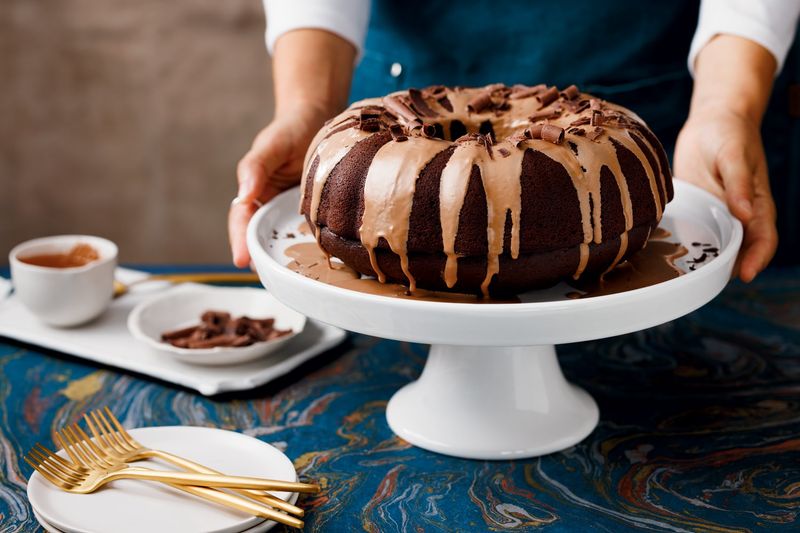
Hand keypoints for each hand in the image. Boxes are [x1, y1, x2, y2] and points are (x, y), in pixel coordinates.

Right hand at [228, 104, 328, 267]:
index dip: (240, 240)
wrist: (319, 119)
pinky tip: (323, 263)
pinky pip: (310, 233)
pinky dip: (312, 248)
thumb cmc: (291, 128)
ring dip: (287, 259)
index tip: (242, 261)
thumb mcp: (272, 143)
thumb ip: (256, 166)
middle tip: (271, 280)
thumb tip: (243, 194)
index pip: (242, 220)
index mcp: (254, 192)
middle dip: (263, 258)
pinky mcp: (313, 213)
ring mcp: (291, 212)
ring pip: (286, 239)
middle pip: (261, 236)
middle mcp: (270, 206)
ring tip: (294, 280)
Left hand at [674, 106, 776, 281]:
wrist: (711, 122)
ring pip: (715, 244)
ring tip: (689, 279)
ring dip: (706, 261)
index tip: (744, 275)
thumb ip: (738, 183)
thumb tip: (745, 213)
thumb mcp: (733, 154)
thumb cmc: (728, 134)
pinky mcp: (698, 209)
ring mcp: (717, 213)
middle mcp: (738, 214)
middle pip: (738, 249)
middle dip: (727, 268)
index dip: (756, 258)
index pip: (763, 238)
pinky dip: (688, 245)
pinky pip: (695, 232)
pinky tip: (670, 258)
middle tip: (707, 285)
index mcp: (756, 203)